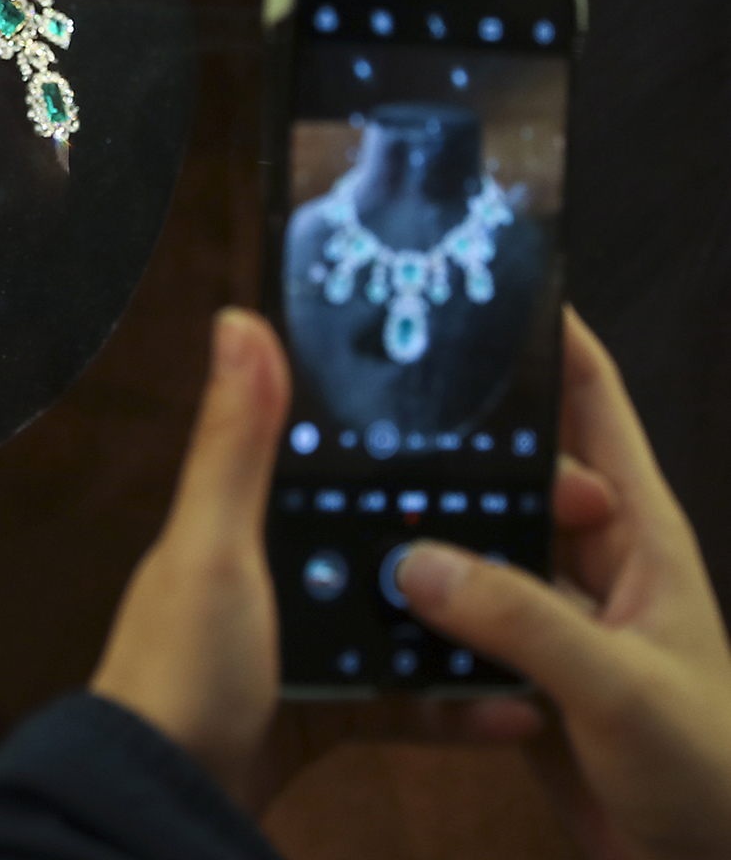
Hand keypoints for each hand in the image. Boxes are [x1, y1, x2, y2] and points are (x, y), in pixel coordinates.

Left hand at [88, 307, 546, 809]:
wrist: (166, 805)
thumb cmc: (172, 675)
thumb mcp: (212, 548)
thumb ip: (236, 446)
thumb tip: (238, 325)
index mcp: (241, 517)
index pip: (330, 460)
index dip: (400, 445)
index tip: (475, 436)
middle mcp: (271, 568)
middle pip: (378, 536)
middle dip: (452, 532)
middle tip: (535, 526)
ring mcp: (297, 639)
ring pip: (397, 614)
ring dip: (463, 618)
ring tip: (533, 610)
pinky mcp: (320, 705)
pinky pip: (400, 695)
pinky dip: (452, 700)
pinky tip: (505, 703)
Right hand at [396, 304, 730, 859]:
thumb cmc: (713, 772)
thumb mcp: (619, 686)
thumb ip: (519, 618)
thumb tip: (414, 559)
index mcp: (636, 529)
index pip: (591, 400)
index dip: (548, 336)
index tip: (483, 288)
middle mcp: (590, 556)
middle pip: (513, 465)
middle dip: (457, 443)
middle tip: (380, 415)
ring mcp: (553, 610)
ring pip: (475, 542)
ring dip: (429, 540)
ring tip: (363, 518)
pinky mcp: (521, 665)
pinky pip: (458, 618)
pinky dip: (427, 621)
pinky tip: (396, 635)